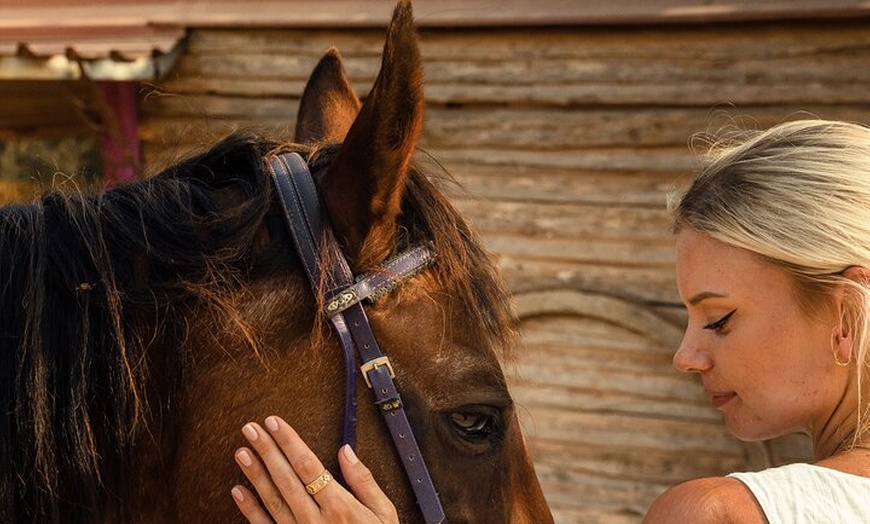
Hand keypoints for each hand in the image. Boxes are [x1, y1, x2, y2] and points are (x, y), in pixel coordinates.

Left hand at [231, 415, 398, 523]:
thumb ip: (364, 481)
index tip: (275, 423)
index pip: (308, 466)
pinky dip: (250, 510)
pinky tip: (238, 491)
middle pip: (286, 479)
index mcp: (340, 507)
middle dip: (267, 451)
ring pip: (273, 501)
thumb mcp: (383, 513)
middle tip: (251, 429)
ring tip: (242, 452)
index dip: (289, 442)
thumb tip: (346, 451)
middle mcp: (316, 521)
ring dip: (255, 475)